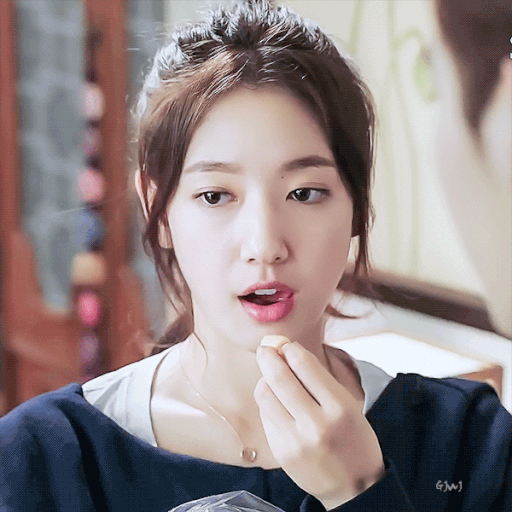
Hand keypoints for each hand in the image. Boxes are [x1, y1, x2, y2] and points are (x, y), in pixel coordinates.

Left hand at [254, 342, 384, 508]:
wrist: (354, 488)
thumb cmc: (353, 439)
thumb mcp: (348, 405)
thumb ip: (319, 380)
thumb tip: (288, 351)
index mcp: (340, 407)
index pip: (305, 365)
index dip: (290, 349)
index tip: (286, 344)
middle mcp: (317, 424)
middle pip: (280, 377)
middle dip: (269, 355)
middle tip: (266, 347)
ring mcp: (295, 440)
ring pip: (265, 395)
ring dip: (265, 378)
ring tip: (271, 375)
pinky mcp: (281, 452)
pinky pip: (265, 415)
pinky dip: (267, 401)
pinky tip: (275, 400)